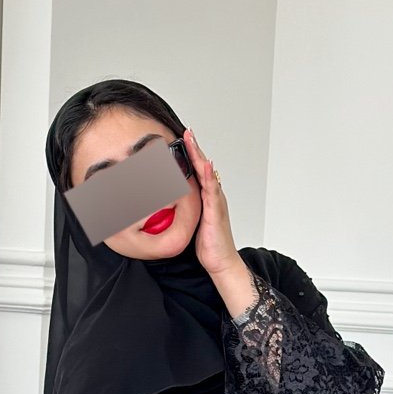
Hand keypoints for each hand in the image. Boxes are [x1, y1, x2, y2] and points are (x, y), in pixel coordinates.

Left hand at [183, 128, 239, 278]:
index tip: (183, 139)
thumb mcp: (192, 222)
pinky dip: (208, 177)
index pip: (198, 171)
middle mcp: (214, 196)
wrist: (222, 261)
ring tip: (192, 141)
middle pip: (203, 167)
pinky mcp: (217, 212)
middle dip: (195, 149)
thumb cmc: (209, 244)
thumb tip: (170, 202)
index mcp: (207, 197)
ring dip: (200, 156)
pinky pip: (212, 191)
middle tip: (187, 132)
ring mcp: (217, 202)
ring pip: (207, 174)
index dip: (191, 155)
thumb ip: (185, 209)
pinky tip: (204, 166)